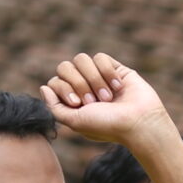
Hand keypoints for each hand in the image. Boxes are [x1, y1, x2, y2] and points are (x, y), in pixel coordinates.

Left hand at [42, 52, 172, 145]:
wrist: (139, 123)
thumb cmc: (108, 126)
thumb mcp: (75, 121)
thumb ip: (54, 107)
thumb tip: (44, 87)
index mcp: (73, 100)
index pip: (55, 81)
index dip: (63, 88)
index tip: (78, 104)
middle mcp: (84, 87)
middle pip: (64, 67)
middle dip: (78, 83)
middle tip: (93, 101)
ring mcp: (99, 77)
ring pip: (81, 59)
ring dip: (93, 79)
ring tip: (108, 97)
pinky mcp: (115, 68)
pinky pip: (100, 57)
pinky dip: (107, 72)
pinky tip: (118, 86)